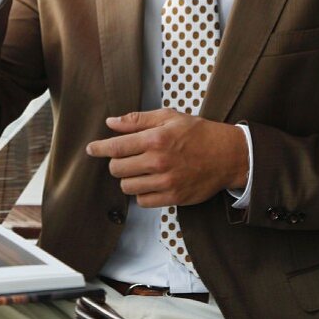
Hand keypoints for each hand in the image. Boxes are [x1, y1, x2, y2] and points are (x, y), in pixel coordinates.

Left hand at [85, 109, 248, 207]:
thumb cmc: (198, 133)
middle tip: (125, 157)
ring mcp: (166, 182)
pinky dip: (142, 193)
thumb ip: (137, 120)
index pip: (115, 147)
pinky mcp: (173, 198)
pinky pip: (143, 201)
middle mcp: (158, 162)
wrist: (227, 155)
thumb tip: (111, 123)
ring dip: (128, 178)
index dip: (99, 148)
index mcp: (155, 139)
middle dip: (116, 163)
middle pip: (117, 169)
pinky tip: (150, 182)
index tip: (91, 149)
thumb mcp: (169, 117)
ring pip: (127, 187)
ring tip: (140, 169)